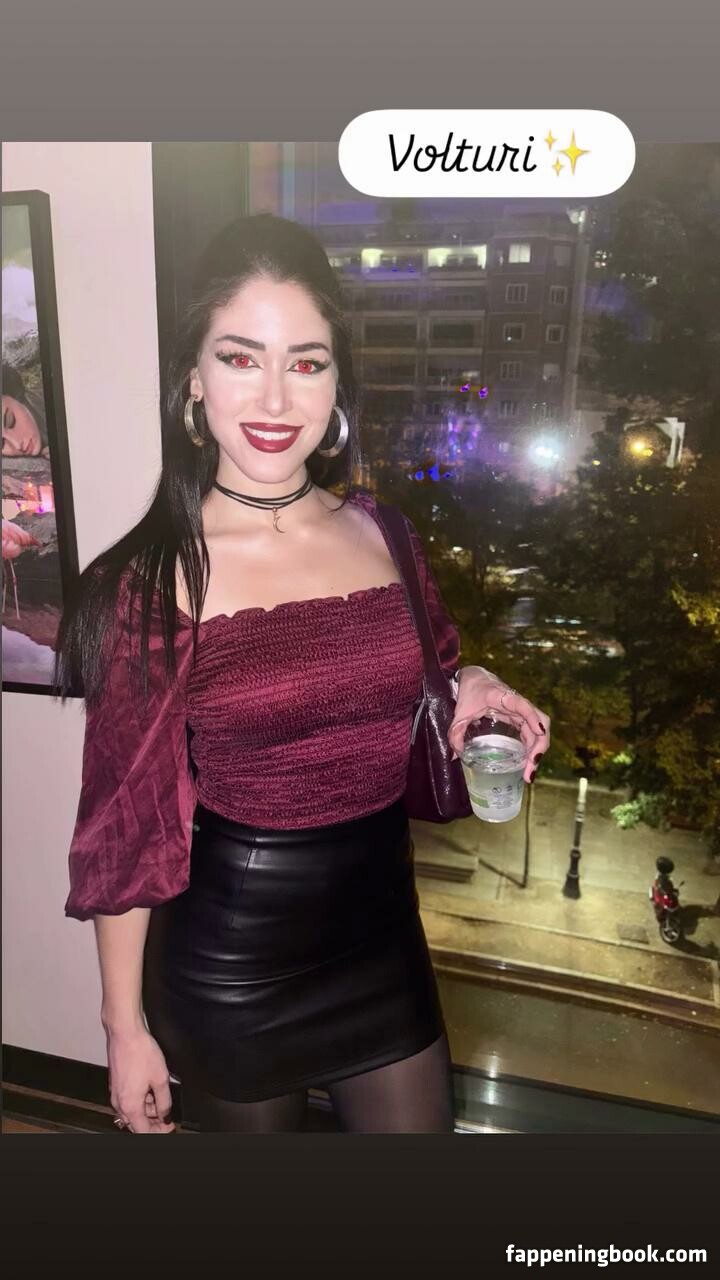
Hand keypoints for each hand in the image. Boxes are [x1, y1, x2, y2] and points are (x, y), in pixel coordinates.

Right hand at [107, 1026, 175, 1133]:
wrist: (125, 1033)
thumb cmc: (140, 1052)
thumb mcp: (161, 1079)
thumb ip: (164, 1102)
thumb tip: (166, 1116)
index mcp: (130, 1105)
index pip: (143, 1131)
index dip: (159, 1132)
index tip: (170, 1127)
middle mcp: (119, 1102)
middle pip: (136, 1123)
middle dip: (153, 1122)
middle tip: (167, 1118)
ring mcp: (116, 1093)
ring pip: (132, 1111)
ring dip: (147, 1110)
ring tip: (161, 1100)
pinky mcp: (116, 1084)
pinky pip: (128, 1100)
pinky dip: (140, 1100)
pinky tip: (151, 1090)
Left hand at [447, 669, 550, 783]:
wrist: (475, 678)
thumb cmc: (470, 691)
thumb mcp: (460, 712)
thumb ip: (455, 732)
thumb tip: (454, 756)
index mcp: (502, 697)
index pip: (522, 705)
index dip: (532, 717)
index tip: (538, 732)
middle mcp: (517, 703)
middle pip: (539, 721)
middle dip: (539, 746)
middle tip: (530, 769)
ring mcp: (521, 711)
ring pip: (539, 729)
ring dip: (538, 751)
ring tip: (529, 772)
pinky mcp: (520, 717)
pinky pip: (532, 733)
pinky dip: (532, 748)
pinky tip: (527, 763)